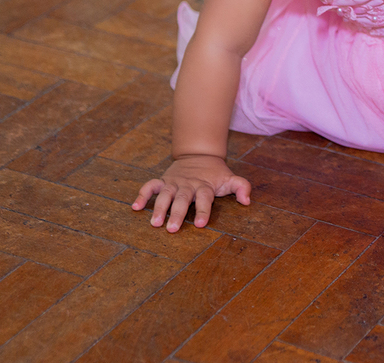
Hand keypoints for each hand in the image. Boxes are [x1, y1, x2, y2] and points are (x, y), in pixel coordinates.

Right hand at [132, 154, 251, 231]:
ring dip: (158, 208)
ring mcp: (174, 182)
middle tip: (172, 229)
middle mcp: (188, 184)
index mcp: (204, 186)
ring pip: (165, 194)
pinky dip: (143, 194)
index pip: (205, 199)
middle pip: (182, 199)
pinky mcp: (163, 180)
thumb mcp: (230, 178)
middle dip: (177, 213)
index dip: (203, 211)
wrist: (200, 154)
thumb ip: (241, 187)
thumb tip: (247, 201)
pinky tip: (135, 207)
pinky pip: (150, 186)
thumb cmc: (215, 173)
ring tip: (154, 223)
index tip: (200, 224)